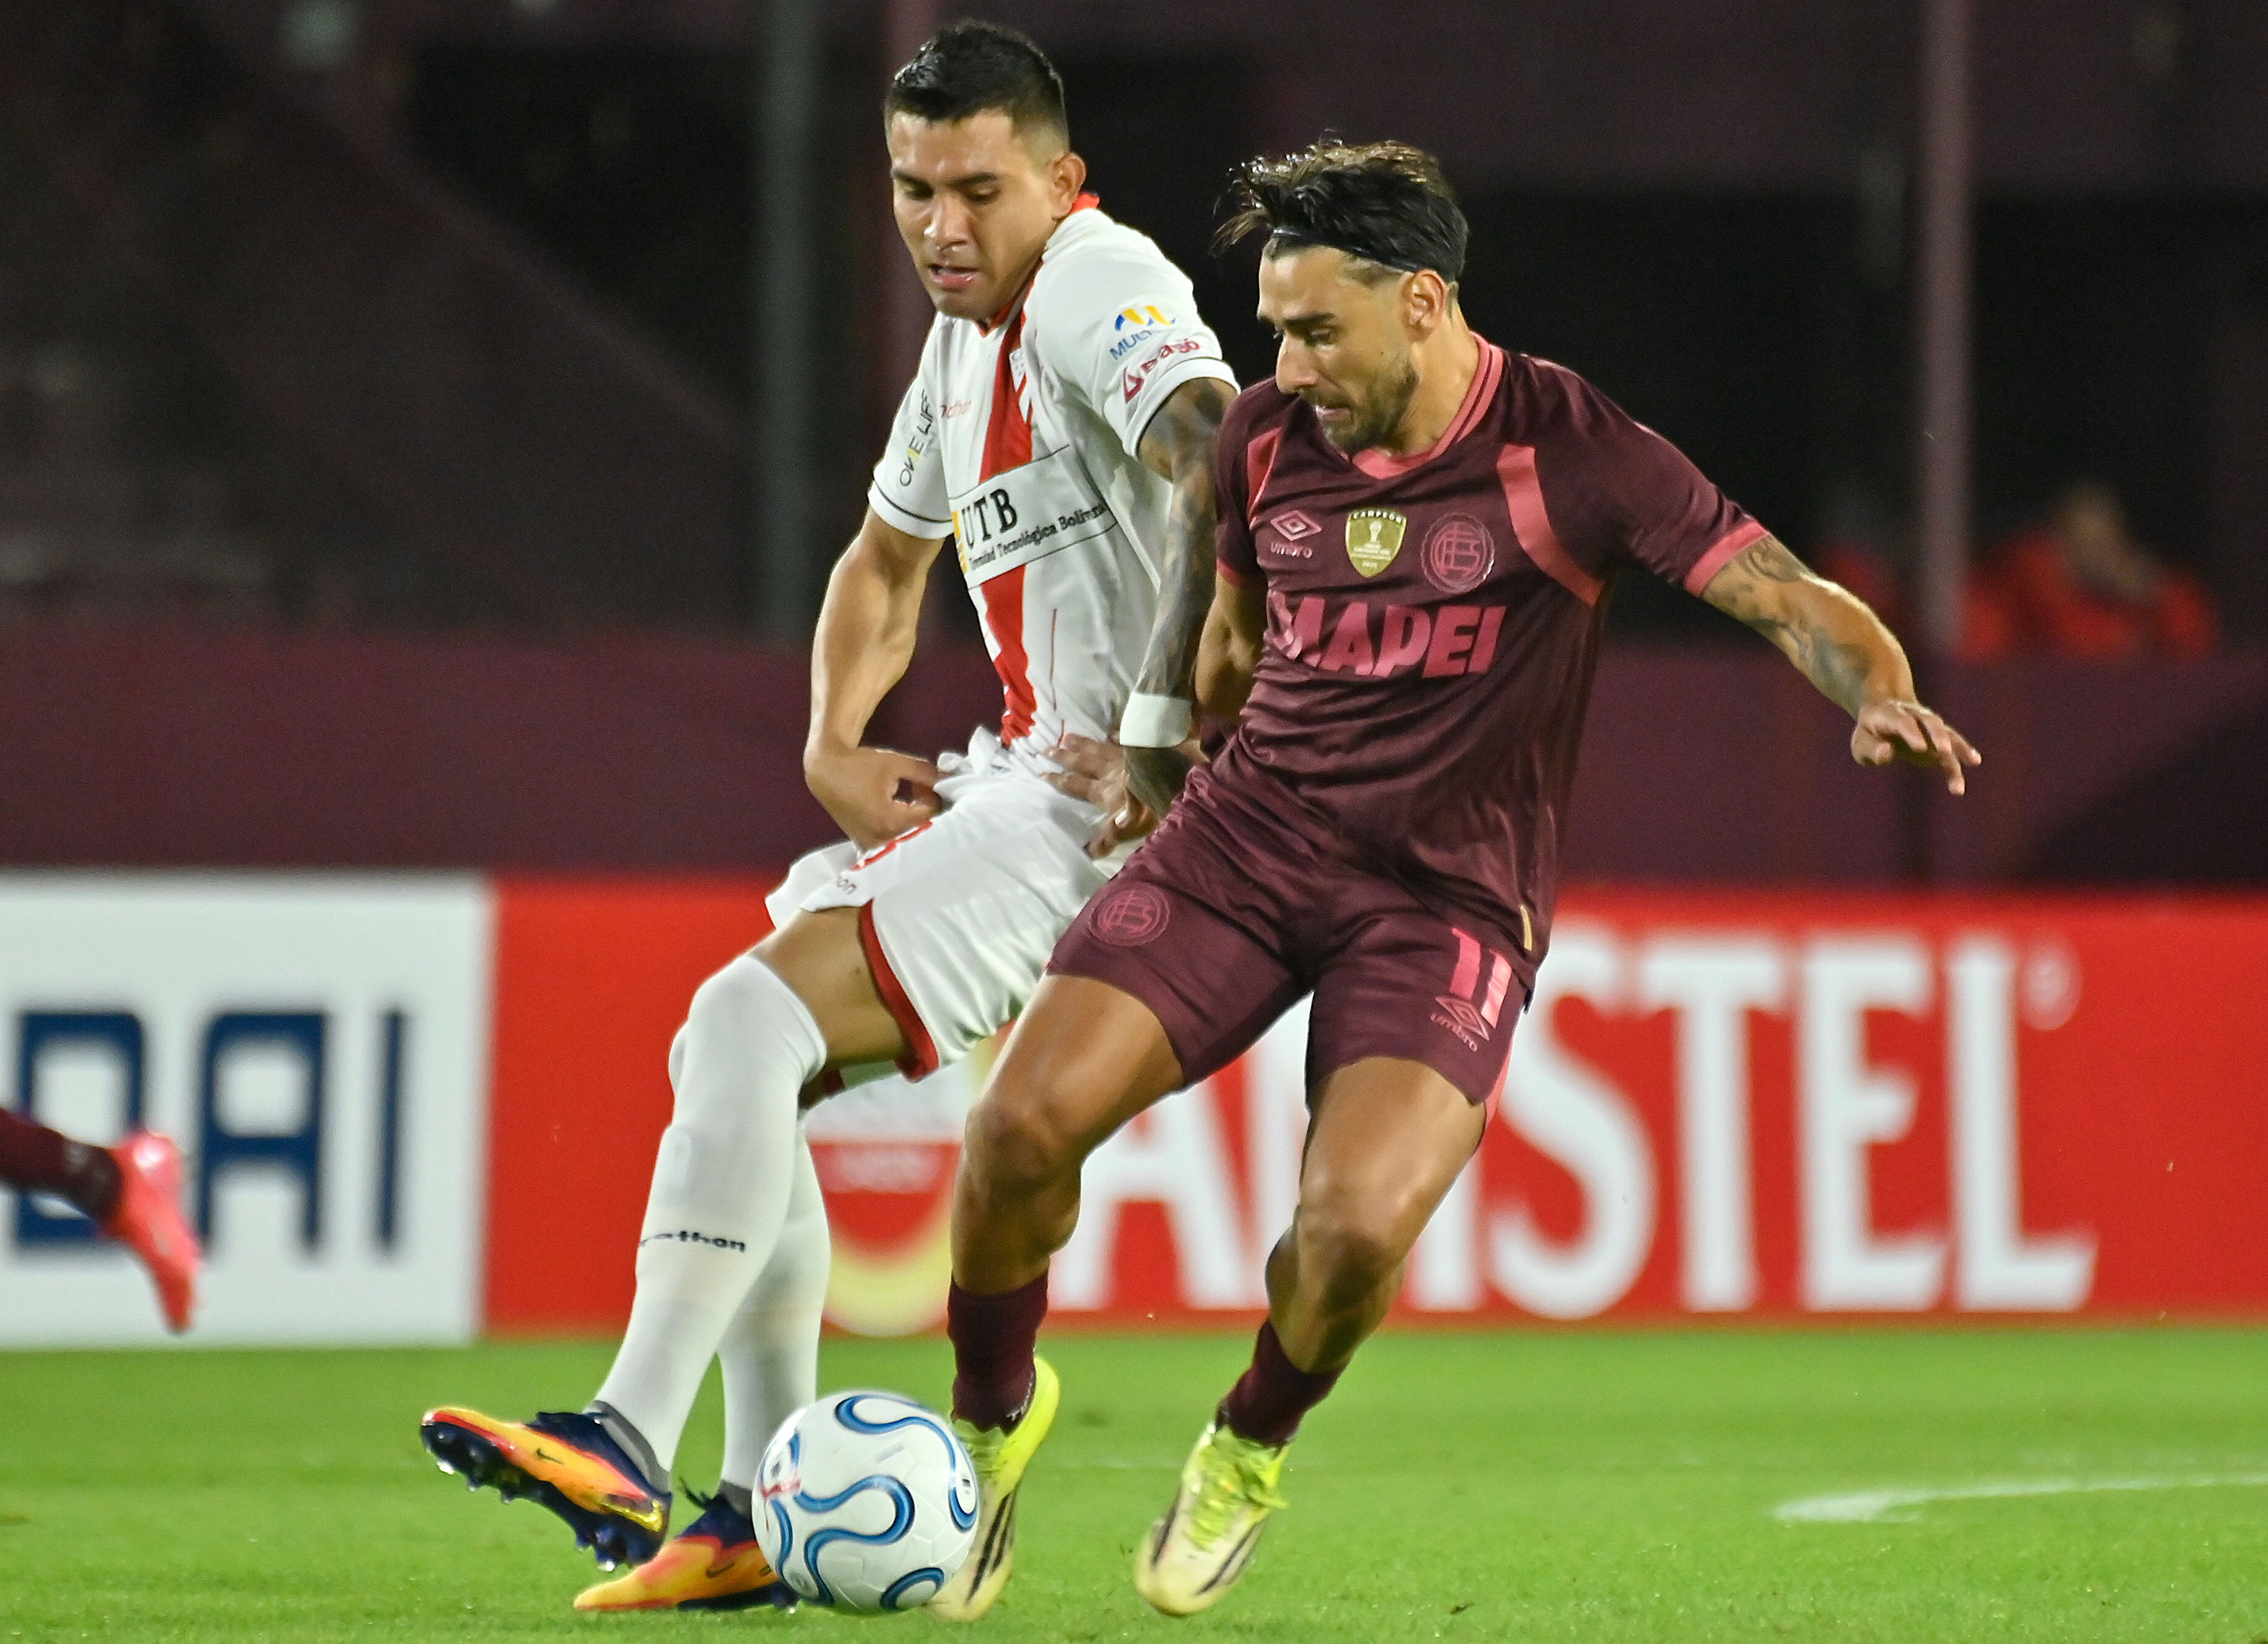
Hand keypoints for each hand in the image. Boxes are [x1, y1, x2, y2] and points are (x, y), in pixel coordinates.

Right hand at [805, 742, 944, 849]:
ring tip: (904, 795)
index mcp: (889, 821)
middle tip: (917, 788)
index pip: (929, 814)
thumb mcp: (896, 763)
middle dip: (923, 807)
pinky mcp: (865, 844)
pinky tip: (894, 807)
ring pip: (906, 835)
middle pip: (920, 828)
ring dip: (912, 817)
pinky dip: (898, 824)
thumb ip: (926, 773)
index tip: (922, 782)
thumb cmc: (859, 765)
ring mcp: (871, 845)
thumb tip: (947, 779)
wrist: (825, 771)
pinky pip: (891, 839)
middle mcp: (880, 839)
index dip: (932, 795)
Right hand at [1042, 733, 1162, 858]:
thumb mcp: (1131, 828)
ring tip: (1067, 736)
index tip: (1041, 773)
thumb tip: (1089, 851)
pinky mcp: (1142, 747)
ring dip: (1082, 743)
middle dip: (1064, 757)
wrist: (1180, 780)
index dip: (1058, 780)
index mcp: (1105, 791)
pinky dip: (1115, 734)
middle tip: (1046, 748)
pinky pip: (1124, 739)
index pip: (1076, 785)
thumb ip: (1109, 838)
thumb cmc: (1155, 809)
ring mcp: (1126, 756)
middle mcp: (1110, 771)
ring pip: (1098, 748)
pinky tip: (1109, 730)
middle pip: (1083, 763)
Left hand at [1852, 698, 1981, 794]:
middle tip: (1944, 750)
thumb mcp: (1860, 742)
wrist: (1886, 714)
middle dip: (1938, 736)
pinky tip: (1975, 762)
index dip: (1912, 733)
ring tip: (1973, 761)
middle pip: (1930, 723)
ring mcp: (1930, 727)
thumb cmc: (1870, 732)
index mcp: (1891, 714)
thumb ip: (1871, 749)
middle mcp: (1915, 717)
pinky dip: (1962, 756)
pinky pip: (1951, 750)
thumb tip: (1886, 753)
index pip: (1903, 722)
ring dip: (1959, 748)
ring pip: (1947, 734)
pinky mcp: (1938, 742)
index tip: (1920, 749)